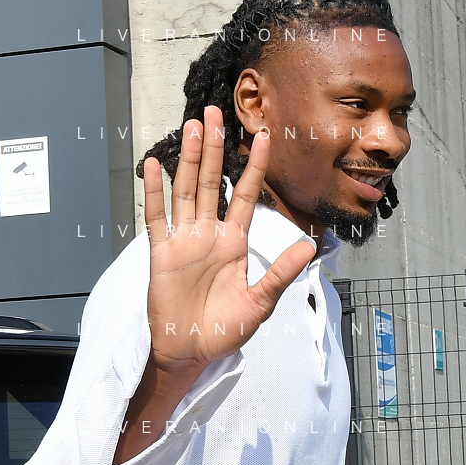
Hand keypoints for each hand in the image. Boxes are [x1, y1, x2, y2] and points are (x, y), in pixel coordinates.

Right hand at [144, 105, 312, 376]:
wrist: (191, 352)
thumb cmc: (224, 331)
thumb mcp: (259, 303)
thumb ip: (280, 273)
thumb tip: (309, 247)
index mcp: (234, 243)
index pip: (245, 194)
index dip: (253, 166)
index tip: (262, 136)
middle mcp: (209, 235)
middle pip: (212, 182)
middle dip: (215, 148)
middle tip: (215, 112)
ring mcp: (184, 241)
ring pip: (187, 190)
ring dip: (190, 159)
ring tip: (194, 126)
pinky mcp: (162, 253)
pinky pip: (157, 217)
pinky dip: (155, 191)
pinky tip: (155, 163)